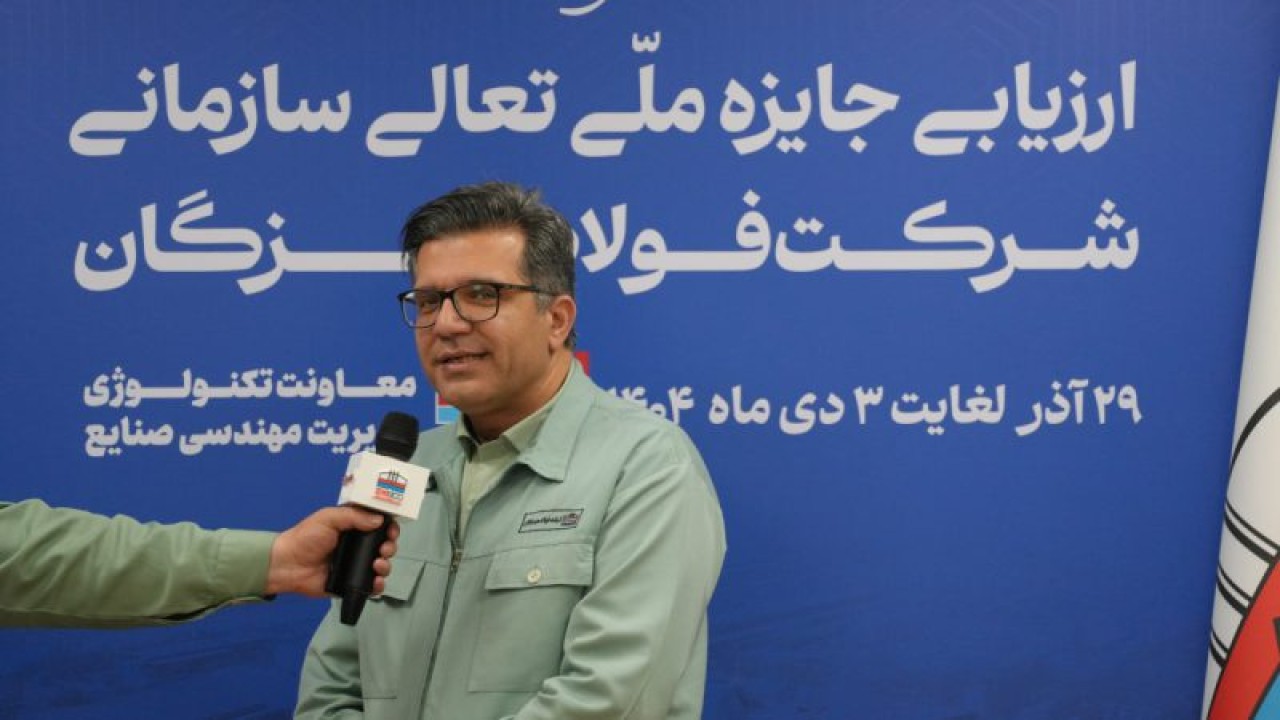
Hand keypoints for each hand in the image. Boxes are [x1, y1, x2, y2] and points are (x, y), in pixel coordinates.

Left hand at [266, 507, 399, 596]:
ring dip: (386, 565)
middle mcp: (357, 546)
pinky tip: (376, 581)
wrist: (288, 565)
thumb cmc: (305, 538)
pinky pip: (371, 585)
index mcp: (353, 527)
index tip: (391, 530)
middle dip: (390, 547)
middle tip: (384, 549)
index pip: (378, 525)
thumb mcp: (328, 518)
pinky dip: (378, 585)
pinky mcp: (351, 582)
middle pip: (384, 545)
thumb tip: (378, 520)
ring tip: (377, 565)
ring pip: (382, 565)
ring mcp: (355, 565)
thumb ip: (354, 516)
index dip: (389, 527)